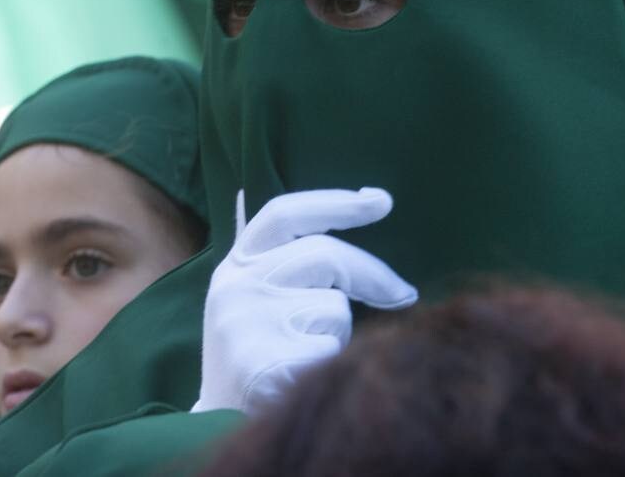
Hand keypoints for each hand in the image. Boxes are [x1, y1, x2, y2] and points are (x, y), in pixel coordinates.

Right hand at [192, 187, 416, 414]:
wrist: (219, 424)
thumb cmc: (257, 354)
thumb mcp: (256, 298)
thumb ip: (289, 261)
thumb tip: (361, 227)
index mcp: (236, 266)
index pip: (285, 214)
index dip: (335, 203)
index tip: (381, 200)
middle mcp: (237, 288)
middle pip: (325, 254)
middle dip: (374, 274)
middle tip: (405, 294)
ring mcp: (249, 325)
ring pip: (334, 307)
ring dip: (339, 331)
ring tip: (308, 354)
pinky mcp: (266, 364)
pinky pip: (334, 351)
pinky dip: (333, 363)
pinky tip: (305, 378)